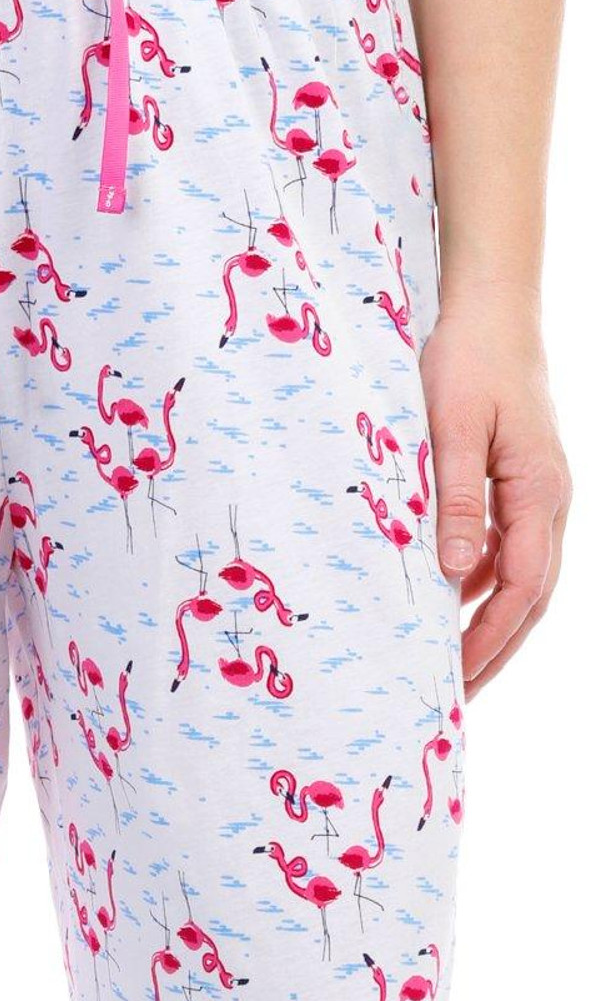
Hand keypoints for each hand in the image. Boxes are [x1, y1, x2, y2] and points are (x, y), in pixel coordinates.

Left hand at [421, 300, 570, 698]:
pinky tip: (451, 601)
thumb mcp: (452, 430)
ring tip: (452, 661)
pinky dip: (483, 583)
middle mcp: (549, 499)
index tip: (457, 675)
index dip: (490, 637)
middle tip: (458, 693)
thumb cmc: (468, 360)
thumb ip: (456, 502)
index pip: (522, 588)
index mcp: (539, 492)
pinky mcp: (520, 483)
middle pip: (531, 596)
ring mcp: (538, 492)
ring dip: (491, 621)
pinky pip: (507, 548)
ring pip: (522, 577)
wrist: (491, 306)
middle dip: (497, 648)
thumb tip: (454, 574)